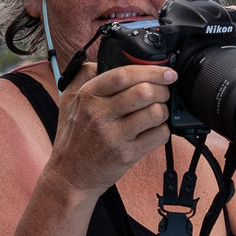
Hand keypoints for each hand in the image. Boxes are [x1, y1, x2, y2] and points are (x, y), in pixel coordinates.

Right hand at [48, 63, 176, 195]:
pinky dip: (163, 131)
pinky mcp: (126, 154)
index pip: (124, 75)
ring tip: (158, 112)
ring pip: (155, 113)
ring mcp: (114, 136)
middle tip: (164, 92)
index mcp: (88, 96)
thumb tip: (102, 60)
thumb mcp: (68, 100)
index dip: (151, 70)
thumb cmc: (73, 137)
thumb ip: (84, 76)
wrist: (69, 175)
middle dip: (162, 89)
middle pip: (144, 92)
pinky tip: (154, 130)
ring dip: (164, 111)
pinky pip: (158, 136)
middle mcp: (100, 114)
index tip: (166, 72)